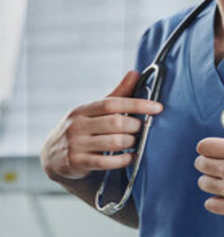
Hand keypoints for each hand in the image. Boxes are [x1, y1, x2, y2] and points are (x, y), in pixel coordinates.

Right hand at [40, 71, 162, 181]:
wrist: (53, 156)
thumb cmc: (82, 129)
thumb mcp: (94, 111)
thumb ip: (117, 94)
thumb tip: (135, 73)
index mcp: (83, 110)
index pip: (112, 103)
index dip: (137, 104)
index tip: (157, 107)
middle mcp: (77, 126)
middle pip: (116, 122)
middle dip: (135, 126)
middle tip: (141, 128)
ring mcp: (76, 145)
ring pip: (114, 142)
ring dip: (131, 142)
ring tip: (135, 142)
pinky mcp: (77, 163)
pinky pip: (106, 162)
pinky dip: (123, 160)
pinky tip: (130, 157)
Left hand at [195, 110, 223, 226]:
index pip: (206, 146)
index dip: (208, 144)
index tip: (213, 147)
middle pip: (202, 164)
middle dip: (207, 160)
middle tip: (217, 160)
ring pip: (204, 184)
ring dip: (210, 179)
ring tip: (221, 177)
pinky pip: (211, 205)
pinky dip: (215, 200)